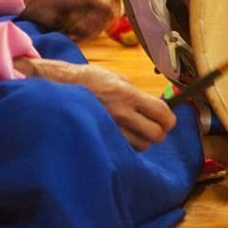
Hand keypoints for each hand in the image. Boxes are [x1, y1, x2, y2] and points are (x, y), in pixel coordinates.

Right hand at [14, 58, 175, 150]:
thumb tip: (157, 108)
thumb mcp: (117, 79)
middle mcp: (121, 114)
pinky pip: (124, 148)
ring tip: (132, 129)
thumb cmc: (88, 80)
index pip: (163, 114)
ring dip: (142, 140)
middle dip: (158, 132)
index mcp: (128, 95)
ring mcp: (110, 129)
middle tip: (153, 127)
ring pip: (141, 146)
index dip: (169, 120)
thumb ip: (138, 94)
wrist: (58, 88)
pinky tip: (120, 134)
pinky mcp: (101, 139)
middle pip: (156, 135)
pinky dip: (126, 145)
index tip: (167, 121)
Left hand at [19, 0, 119, 41]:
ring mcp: (83, 15)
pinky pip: (88, 35)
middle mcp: (90, 2)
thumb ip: (104, 4)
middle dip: (97, 20)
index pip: (113, 1)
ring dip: (88, 28)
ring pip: (98, 27)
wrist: (37, 5)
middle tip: (85, 18)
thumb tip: (116, 14)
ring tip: (75, 26)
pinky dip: (82, 35)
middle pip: (107, 17)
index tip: (109, 14)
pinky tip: (72, 32)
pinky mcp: (76, 27)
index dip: (112, 9)